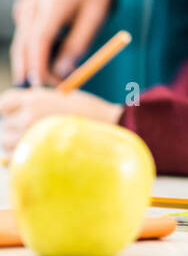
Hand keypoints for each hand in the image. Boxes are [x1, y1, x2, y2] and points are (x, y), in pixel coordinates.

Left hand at [0, 88, 122, 154]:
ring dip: (18, 143)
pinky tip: (42, 151)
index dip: (9, 109)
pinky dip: (25, 156)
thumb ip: (36, 103)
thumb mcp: (60, 98)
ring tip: (40, 140)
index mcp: (34, 98)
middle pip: (5, 124)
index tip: (16, 113)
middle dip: (15, 127)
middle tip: (35, 128)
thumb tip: (15, 114)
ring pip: (7, 143)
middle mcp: (28, 115)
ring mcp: (31, 136)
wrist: (108, 127)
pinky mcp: (36, 154)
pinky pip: (17, 158)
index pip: (3, 103)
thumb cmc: (87, 112)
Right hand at [10, 0, 113, 85]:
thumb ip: (78, 44)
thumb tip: (63, 73)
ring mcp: (24, 7)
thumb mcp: (95, 16)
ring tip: (55, 78)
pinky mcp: (23, 13)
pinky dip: (36, 53)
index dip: (37, 64)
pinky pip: (26, 39)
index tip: (40, 86)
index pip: (39, 38)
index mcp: (53, 1)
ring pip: (22, 45)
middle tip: (50, 91)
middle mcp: (32, 3)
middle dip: (33, 71)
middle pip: (24, 45)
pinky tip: (54, 55)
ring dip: (34, 65)